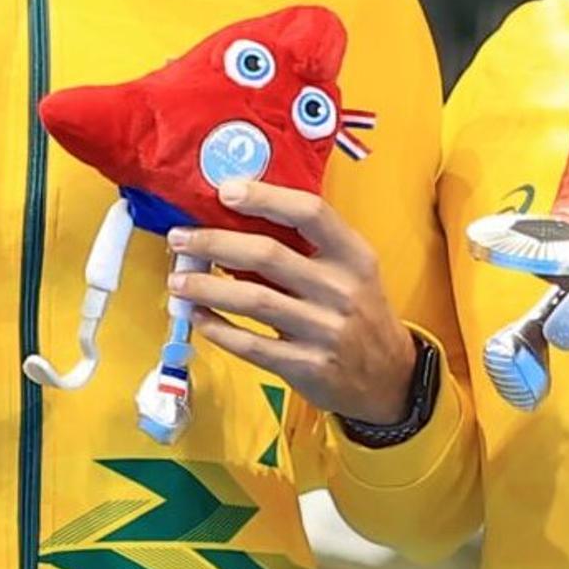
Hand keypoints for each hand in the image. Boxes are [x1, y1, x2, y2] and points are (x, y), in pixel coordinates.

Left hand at [168, 178, 419, 426]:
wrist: (390, 378)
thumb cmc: (359, 313)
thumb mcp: (351, 273)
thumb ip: (308, 249)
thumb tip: (236, 219)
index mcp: (354, 256)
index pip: (310, 212)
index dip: (265, 198)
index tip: (226, 190)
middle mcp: (342, 290)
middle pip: (267, 255)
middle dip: (213, 243)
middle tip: (180, 239)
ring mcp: (325, 330)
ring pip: (252, 300)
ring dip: (206, 287)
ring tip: (177, 280)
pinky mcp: (307, 366)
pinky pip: (251, 344)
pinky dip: (218, 328)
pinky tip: (198, 315)